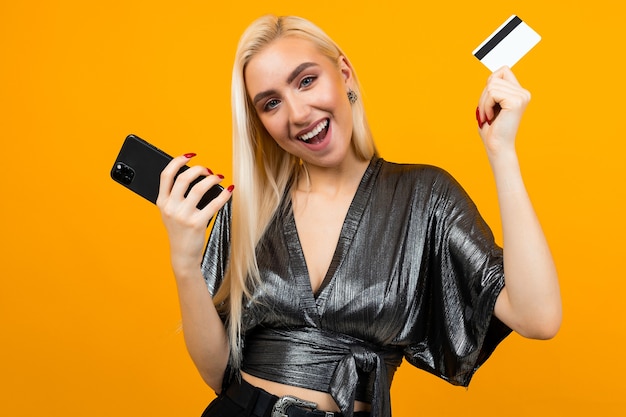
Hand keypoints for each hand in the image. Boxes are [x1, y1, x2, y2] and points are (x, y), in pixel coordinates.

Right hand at [156, 154, 232, 276]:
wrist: (182, 254)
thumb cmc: (179, 230)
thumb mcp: (170, 212)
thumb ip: (175, 195)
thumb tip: (193, 174)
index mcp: (162, 202)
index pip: (166, 175)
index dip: (178, 161)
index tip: (190, 155)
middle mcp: (170, 208)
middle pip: (183, 178)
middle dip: (198, 169)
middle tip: (208, 170)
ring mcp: (183, 216)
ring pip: (199, 188)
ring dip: (212, 179)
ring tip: (219, 178)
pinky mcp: (196, 224)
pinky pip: (213, 204)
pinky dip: (224, 195)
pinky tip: (229, 191)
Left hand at [475, 66, 530, 157]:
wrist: (497, 146)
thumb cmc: (492, 129)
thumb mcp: (491, 104)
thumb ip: (493, 89)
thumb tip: (492, 76)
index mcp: (520, 93)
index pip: (503, 70)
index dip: (490, 83)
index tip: (489, 101)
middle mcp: (524, 93)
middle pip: (494, 78)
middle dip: (484, 96)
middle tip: (486, 113)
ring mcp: (521, 97)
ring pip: (491, 86)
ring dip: (483, 102)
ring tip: (488, 116)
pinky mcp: (516, 102)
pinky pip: (492, 94)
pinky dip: (486, 105)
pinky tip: (491, 117)